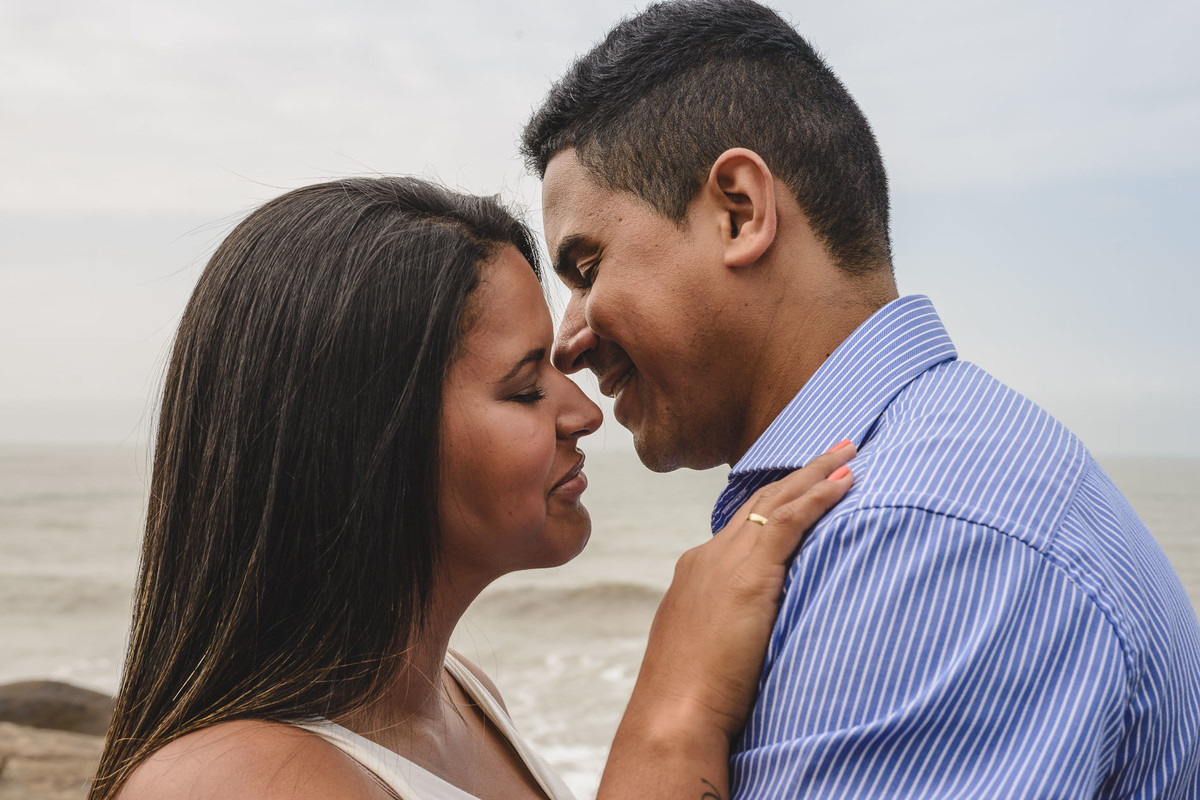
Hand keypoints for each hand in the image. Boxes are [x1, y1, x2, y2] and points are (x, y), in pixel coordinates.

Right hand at [598, 443, 854, 799]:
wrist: (674, 712)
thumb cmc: (692, 699)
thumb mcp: (710, 651)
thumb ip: (732, 630)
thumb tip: (756, 636)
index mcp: (695, 572)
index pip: (741, 525)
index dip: (774, 503)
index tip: (800, 488)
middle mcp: (708, 556)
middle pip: (760, 502)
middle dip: (798, 475)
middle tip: (834, 451)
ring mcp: (725, 560)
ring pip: (778, 500)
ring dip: (816, 473)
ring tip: (849, 452)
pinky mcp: (750, 572)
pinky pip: (791, 520)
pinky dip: (820, 496)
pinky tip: (848, 482)